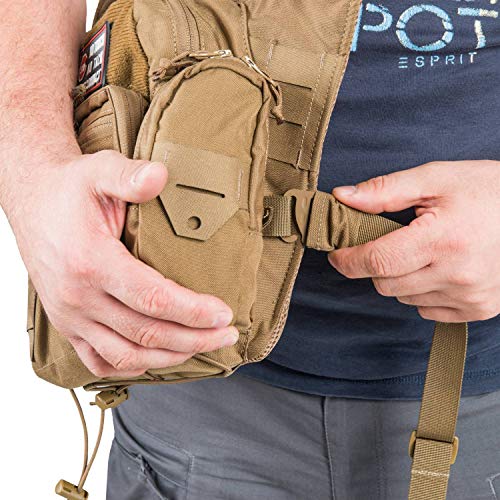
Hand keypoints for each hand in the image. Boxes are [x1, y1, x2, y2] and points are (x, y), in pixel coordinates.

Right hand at [6, 150, 237, 377]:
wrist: (32, 203)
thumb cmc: (68, 190)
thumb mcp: (98, 171)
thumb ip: (129, 176)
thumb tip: (161, 176)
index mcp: (91, 261)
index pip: (154, 299)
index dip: (193, 311)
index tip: (223, 313)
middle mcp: (79, 297)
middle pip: (147, 333)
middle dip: (194, 339)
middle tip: (226, 334)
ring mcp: (71, 316)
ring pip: (126, 355)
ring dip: (170, 357)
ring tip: (202, 347)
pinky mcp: (67, 324)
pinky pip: (99, 361)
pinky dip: (132, 365)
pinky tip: (157, 357)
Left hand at [329, 160, 499, 322]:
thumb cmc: (489, 190)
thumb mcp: (437, 178)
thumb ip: (386, 190)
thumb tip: (343, 198)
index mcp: (442, 239)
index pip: (377, 261)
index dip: (348, 259)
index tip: (337, 252)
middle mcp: (457, 274)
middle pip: (385, 283)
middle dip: (375, 264)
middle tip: (387, 241)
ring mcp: (469, 296)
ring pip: (403, 297)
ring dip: (399, 277)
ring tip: (421, 251)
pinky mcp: (479, 309)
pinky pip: (427, 310)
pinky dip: (421, 292)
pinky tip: (437, 269)